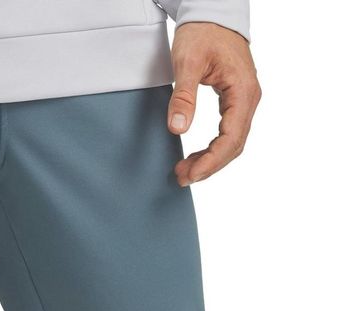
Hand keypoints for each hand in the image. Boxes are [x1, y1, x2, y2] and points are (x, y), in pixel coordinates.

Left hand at [168, 23, 260, 185]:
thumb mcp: (187, 62)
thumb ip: (183, 96)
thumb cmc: (202, 33)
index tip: (191, 174)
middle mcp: (249, 99)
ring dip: (209, 160)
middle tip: (182, 178)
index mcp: (243, 91)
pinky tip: (195, 156)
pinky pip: (227, 133)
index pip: (231, 138)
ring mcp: (244, 101)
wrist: (213, 14)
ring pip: (231, 142)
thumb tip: (177, 129)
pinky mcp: (235, 102)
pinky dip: (211, 148)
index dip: (212, 161)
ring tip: (184, 171)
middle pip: (233, 146)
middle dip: (209, 166)